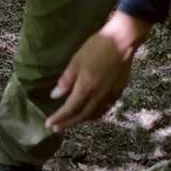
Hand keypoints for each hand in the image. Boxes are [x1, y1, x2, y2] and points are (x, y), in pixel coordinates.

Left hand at [45, 12, 151, 131]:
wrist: (122, 42)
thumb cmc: (95, 49)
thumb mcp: (75, 62)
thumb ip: (66, 81)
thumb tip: (55, 96)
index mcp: (86, 88)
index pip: (69, 109)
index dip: (58, 118)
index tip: (48, 124)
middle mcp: (99, 96)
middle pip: (82, 115)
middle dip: (68, 123)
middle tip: (56, 128)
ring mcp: (111, 94)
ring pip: (95, 114)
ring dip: (82, 120)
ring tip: (71, 122)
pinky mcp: (119, 91)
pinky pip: (105, 108)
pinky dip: (95, 114)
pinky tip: (91, 113)